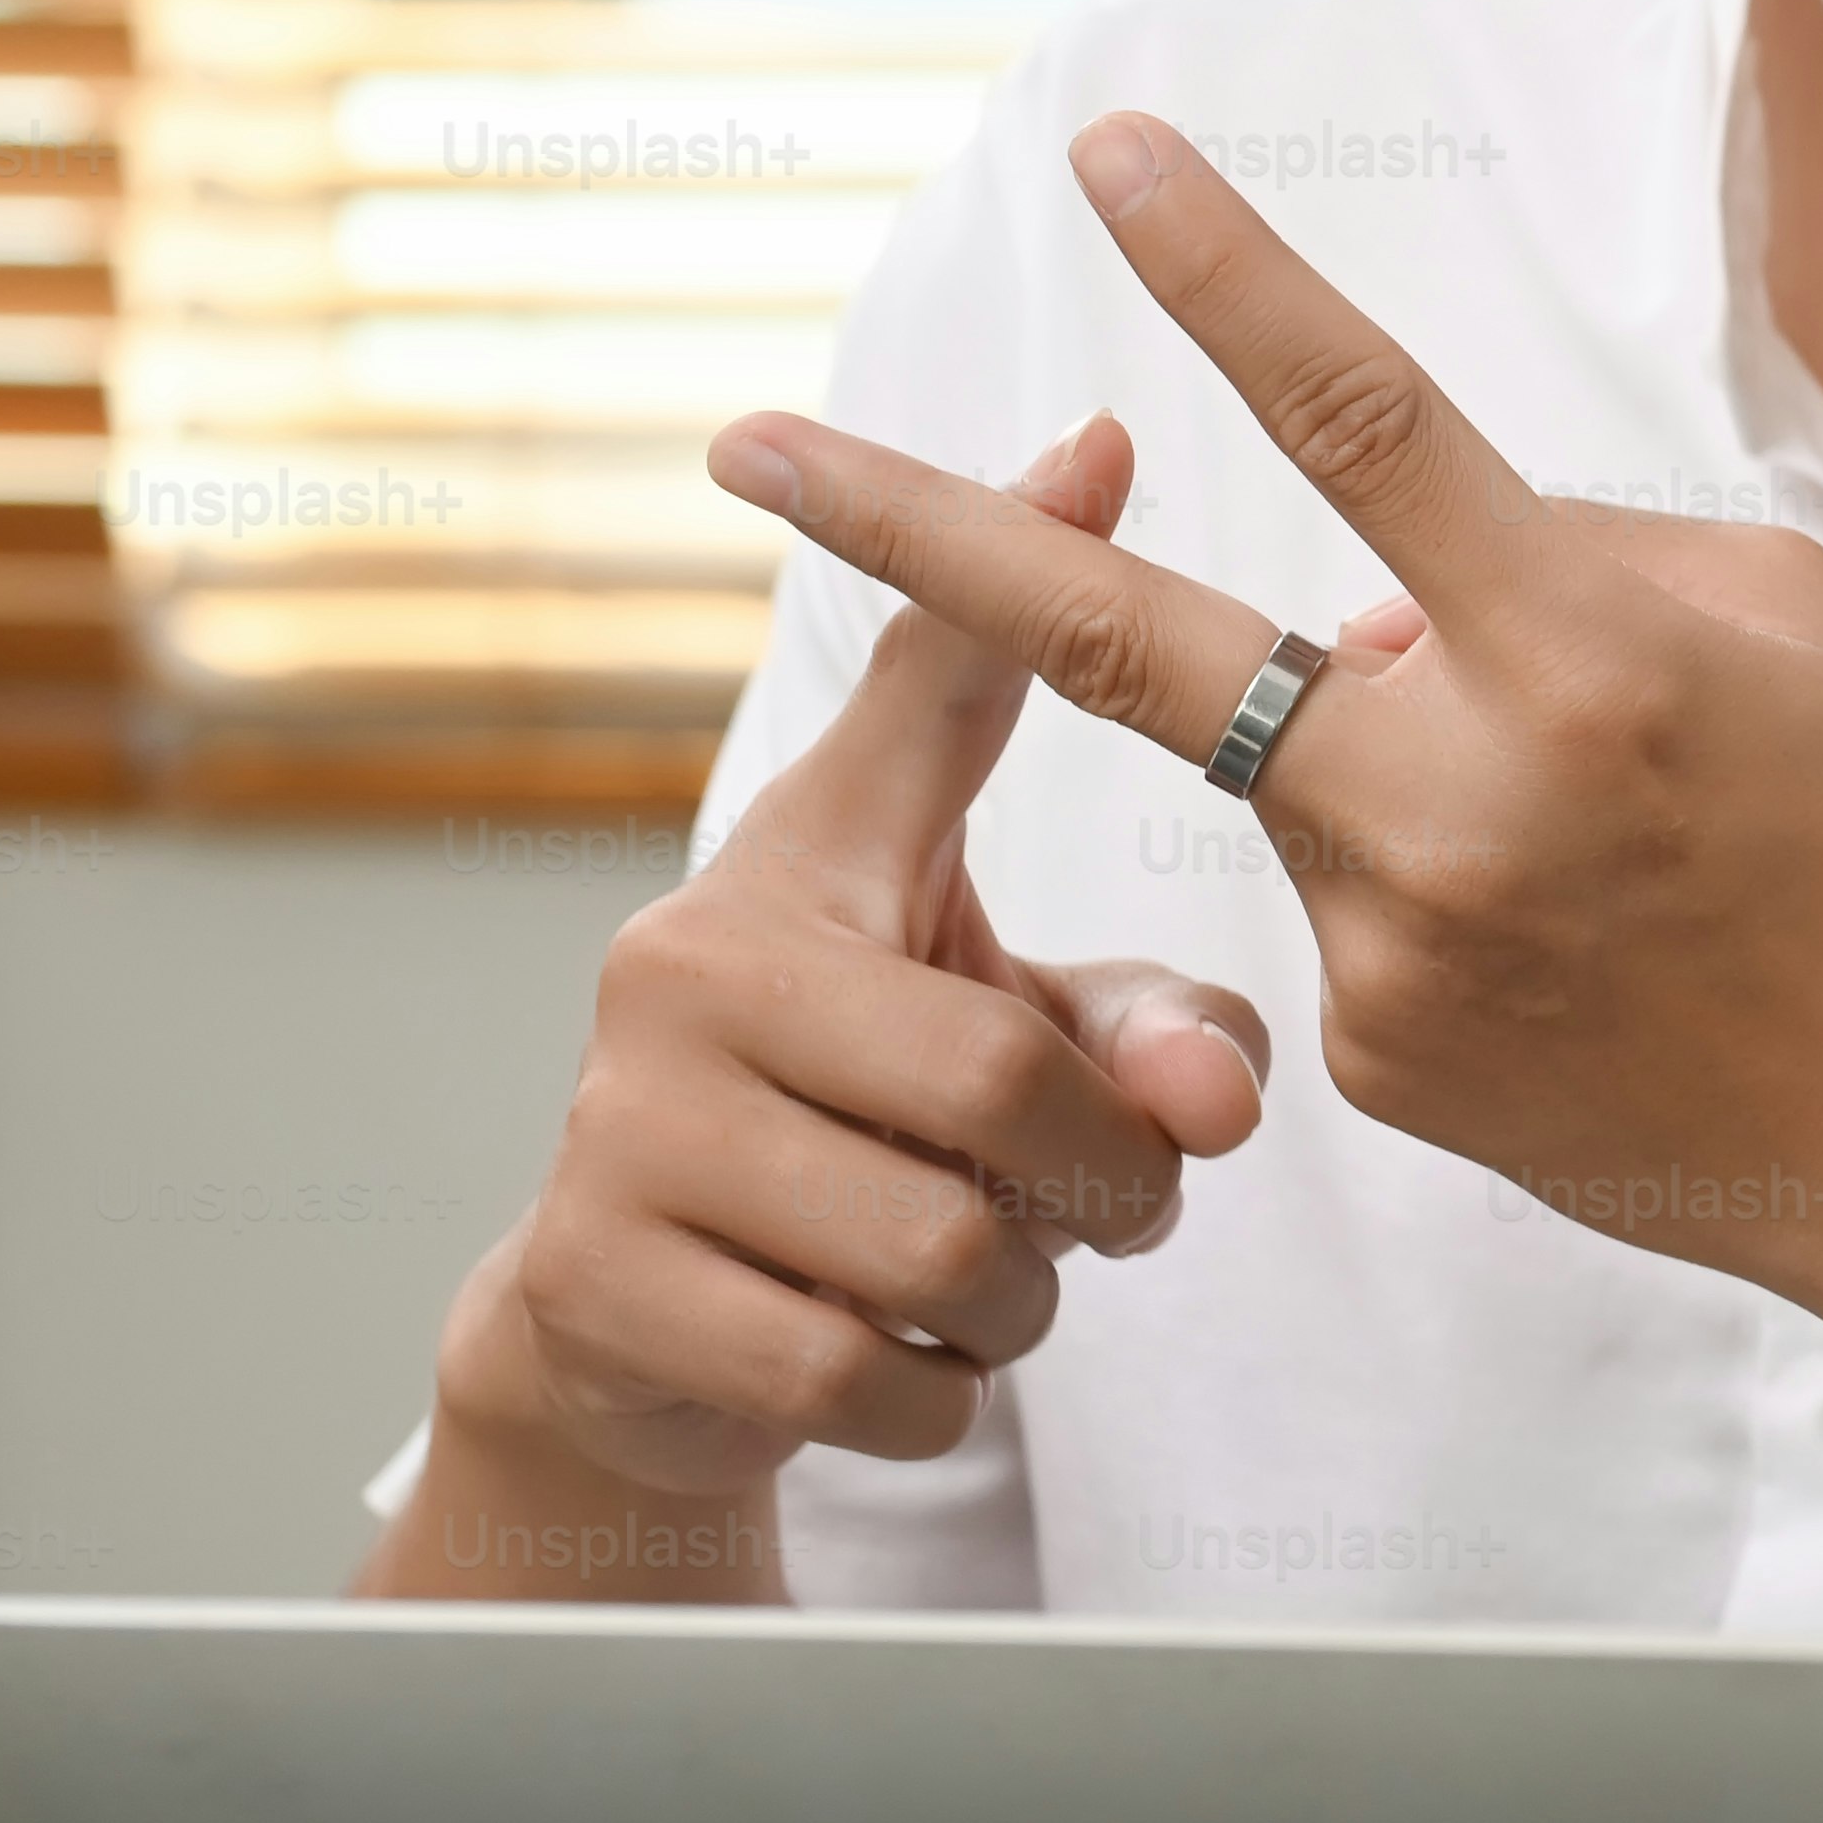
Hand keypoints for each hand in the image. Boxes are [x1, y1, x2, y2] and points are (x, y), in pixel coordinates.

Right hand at [455, 415, 1281, 1502]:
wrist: (633, 1326)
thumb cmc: (864, 1129)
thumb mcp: (995, 1033)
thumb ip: (1143, 1030)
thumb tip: (1220, 1096)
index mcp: (801, 864)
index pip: (925, 701)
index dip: (1016, 571)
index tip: (1114, 432)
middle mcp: (684, 967)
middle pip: (1002, 1084)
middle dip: (1106, 1181)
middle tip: (1115, 1201)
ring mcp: (623, 1127)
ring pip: (944, 1248)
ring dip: (1023, 1296)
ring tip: (995, 1271)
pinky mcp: (602, 1286)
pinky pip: (861, 1371)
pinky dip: (937, 1389)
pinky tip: (909, 1349)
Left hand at [699, 115, 1822, 1349]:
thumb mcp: (1780, 625)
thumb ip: (1552, 566)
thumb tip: (1353, 617)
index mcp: (1582, 651)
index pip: (1360, 416)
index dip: (1227, 272)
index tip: (1108, 153)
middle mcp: (1456, 797)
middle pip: (1121, 645)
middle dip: (910, 539)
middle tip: (741, 448)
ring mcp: (1392, 948)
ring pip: (1304, 775)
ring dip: (1399, 760)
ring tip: (1621, 853)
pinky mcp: (1373, 1060)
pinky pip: (1356, 908)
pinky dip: (1449, 888)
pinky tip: (1599, 958)